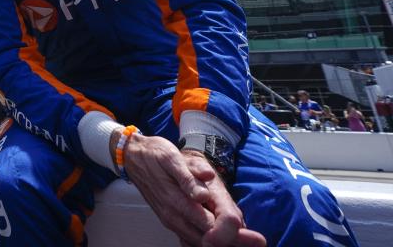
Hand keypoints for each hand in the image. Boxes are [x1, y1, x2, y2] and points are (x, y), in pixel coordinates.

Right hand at [119, 133, 264, 245]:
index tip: (257, 239)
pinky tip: (223, 238)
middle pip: (208, 240)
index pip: (211, 226)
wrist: (133, 157)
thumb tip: (202, 193)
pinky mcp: (170, 220)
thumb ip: (187, 176)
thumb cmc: (155, 154)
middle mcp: (174, 215)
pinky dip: (206, 242)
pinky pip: (190, 239)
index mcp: (177, 200)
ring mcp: (172, 220)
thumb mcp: (170, 157)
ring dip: (222, 243)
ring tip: (249, 241)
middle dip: (233, 242)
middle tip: (259, 243)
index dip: (233, 235)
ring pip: (199, 242)